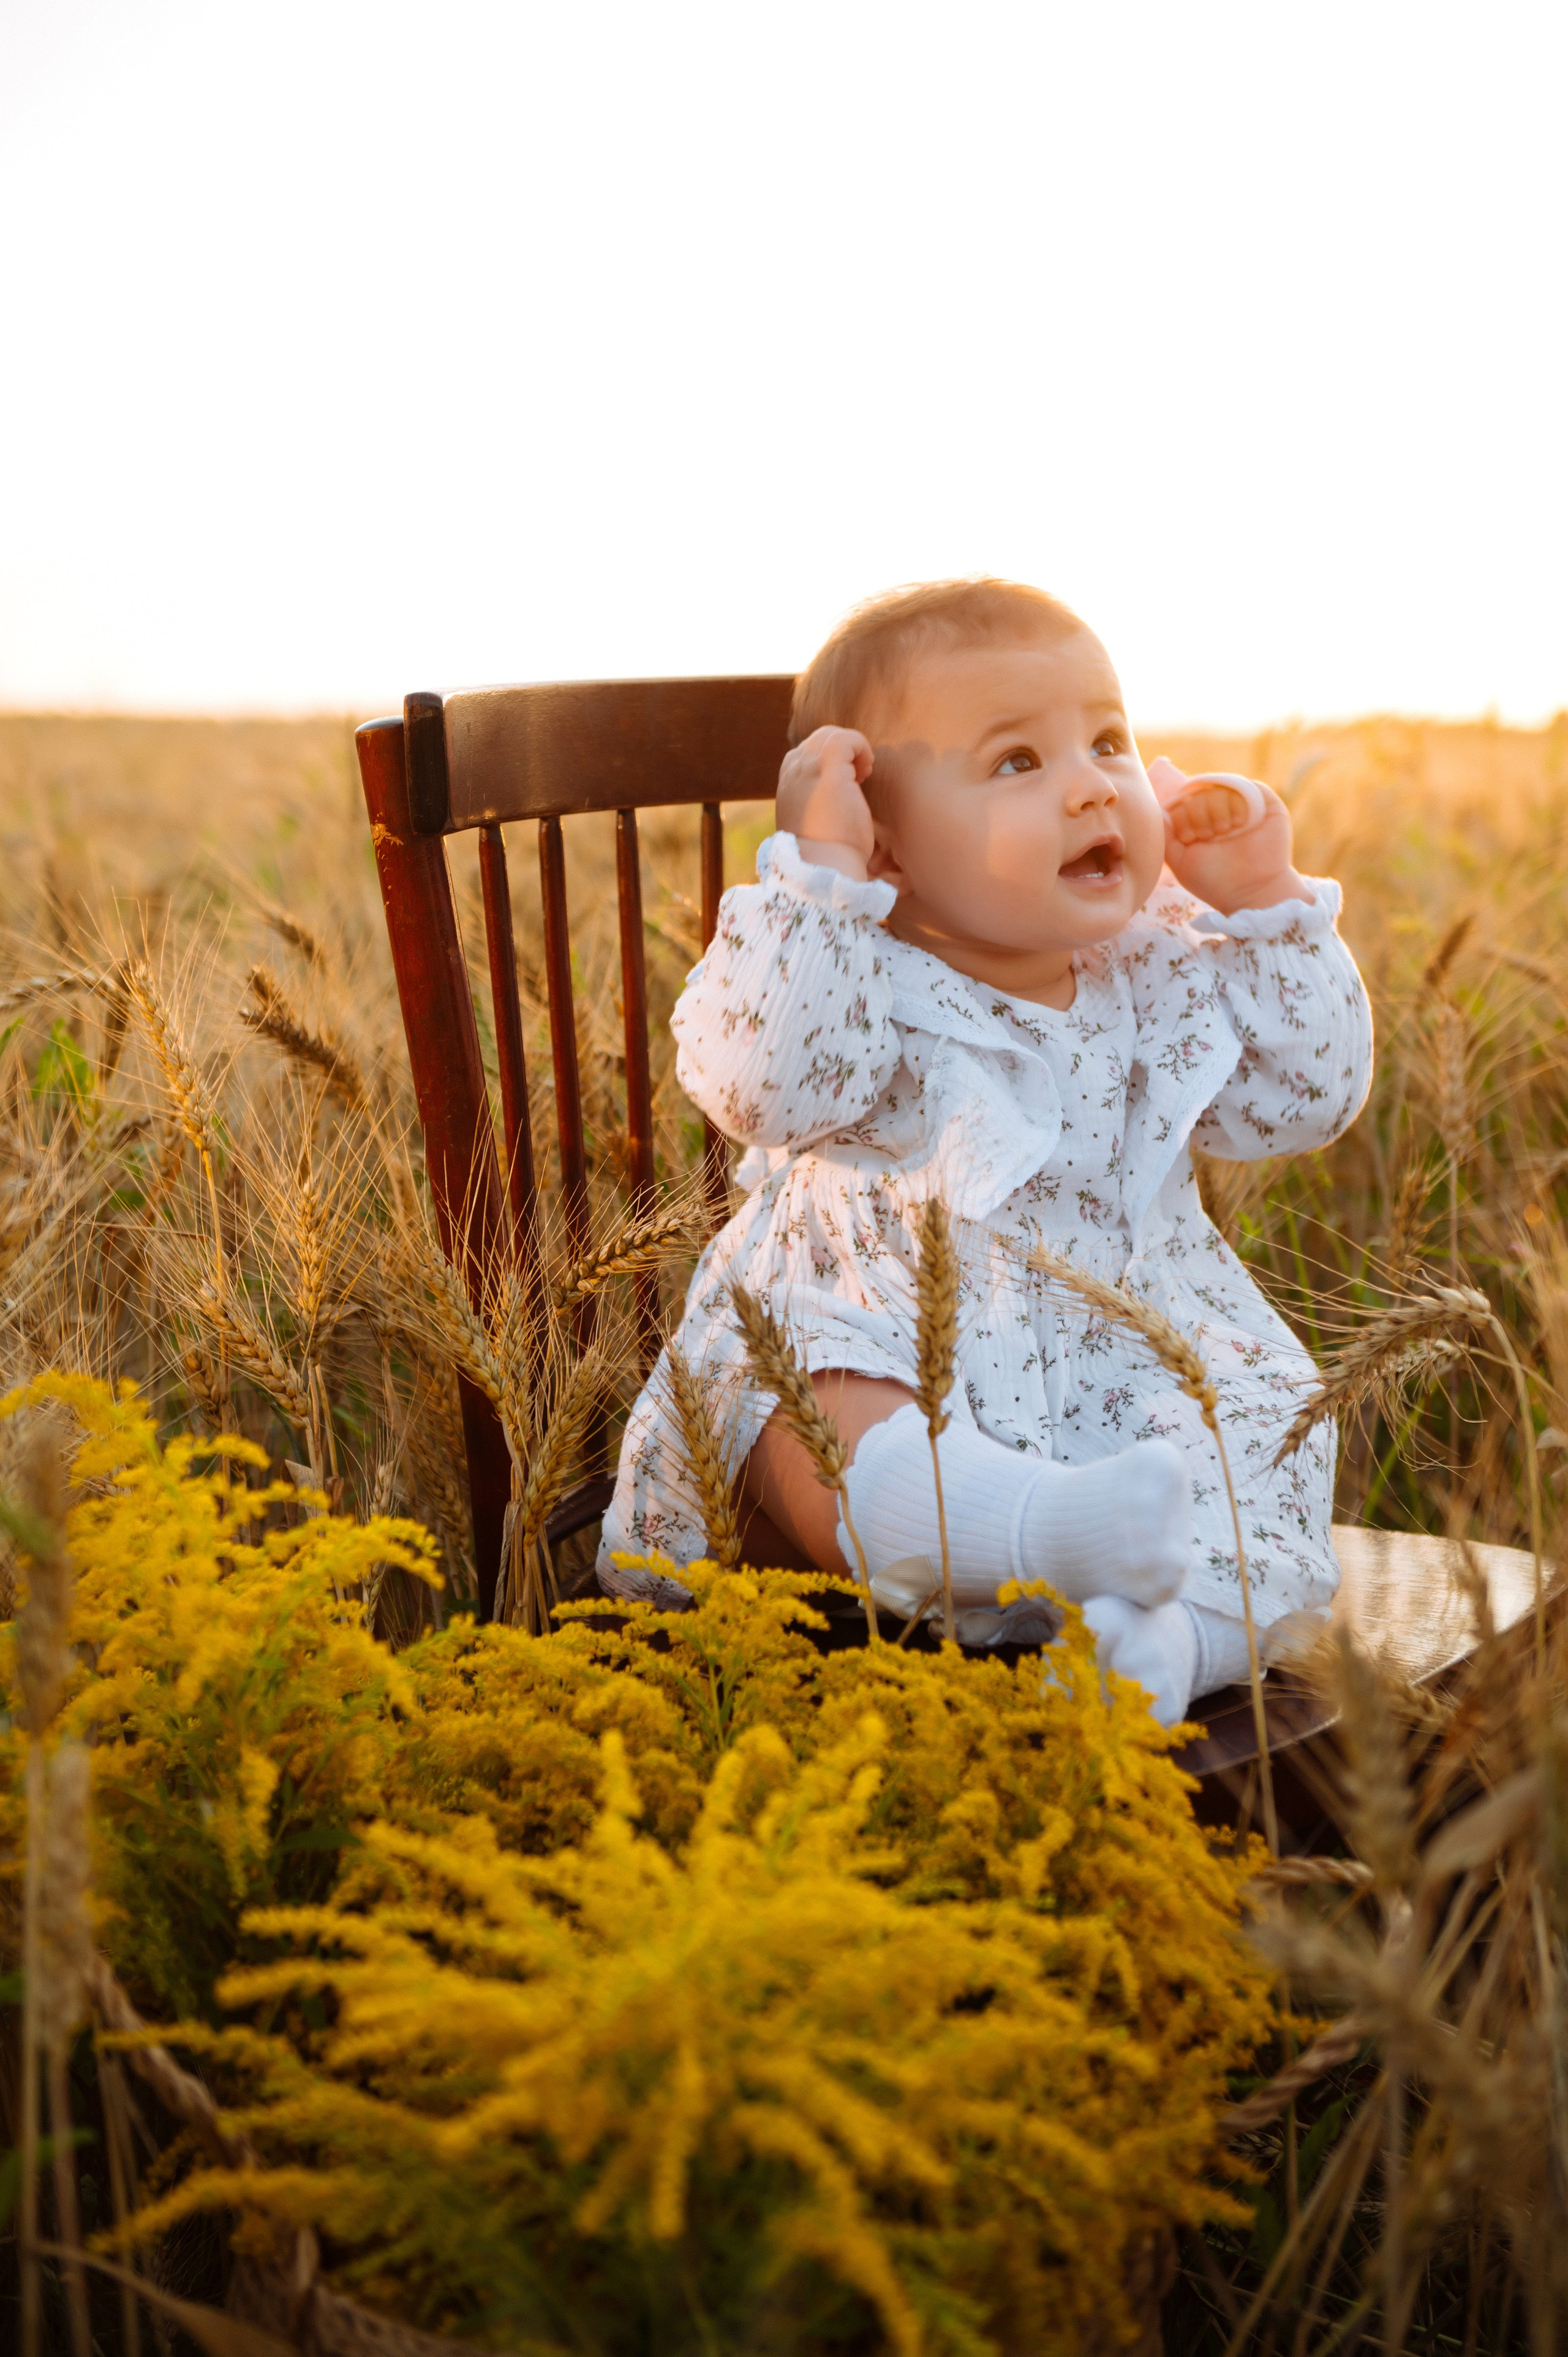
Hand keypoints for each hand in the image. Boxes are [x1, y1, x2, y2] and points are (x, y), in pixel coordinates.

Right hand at [777, 726, 875, 879]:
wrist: (824, 867)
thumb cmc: (826, 852)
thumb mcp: (813, 821)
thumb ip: (816, 799)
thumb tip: (836, 795)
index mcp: (788, 783)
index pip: (808, 752)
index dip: (832, 759)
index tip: (850, 781)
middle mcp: (793, 771)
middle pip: (819, 739)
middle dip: (844, 751)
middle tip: (860, 777)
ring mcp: (808, 768)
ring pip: (831, 735)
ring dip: (853, 749)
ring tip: (863, 775)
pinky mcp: (828, 770)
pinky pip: (845, 739)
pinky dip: (861, 748)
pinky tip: (866, 772)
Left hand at [1151, 758, 1312, 914]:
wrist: (1251, 892)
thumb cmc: (1215, 880)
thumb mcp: (1181, 861)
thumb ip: (1166, 836)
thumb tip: (1156, 808)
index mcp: (1199, 821)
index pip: (1182, 800)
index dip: (1182, 814)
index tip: (1189, 838)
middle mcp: (1219, 809)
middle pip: (1199, 791)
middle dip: (1198, 812)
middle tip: (1208, 835)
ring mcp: (1242, 804)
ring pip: (1220, 786)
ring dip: (1216, 807)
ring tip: (1223, 831)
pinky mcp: (1265, 802)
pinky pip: (1246, 787)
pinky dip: (1237, 802)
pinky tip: (1238, 823)